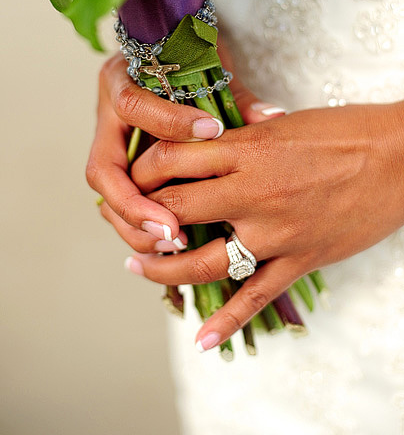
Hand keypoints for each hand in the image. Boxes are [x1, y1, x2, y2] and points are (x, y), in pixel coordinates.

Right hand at [87, 53, 232, 252]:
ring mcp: (111, 144)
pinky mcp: (123, 166)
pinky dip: (144, 226)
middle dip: (134, 204)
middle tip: (172, 229)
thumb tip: (271, 117)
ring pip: (107, 196)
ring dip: (137, 224)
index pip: (133, 106)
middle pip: (102, 170)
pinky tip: (175, 241)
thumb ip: (233, 95)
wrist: (167, 45)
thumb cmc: (187, 53)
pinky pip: (124, 204)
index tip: (211, 132)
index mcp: (121, 80)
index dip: (167, 124)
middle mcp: (106, 116)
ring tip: (176, 242)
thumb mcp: (209, 65)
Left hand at [125, 102, 403, 351]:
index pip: (167, 160)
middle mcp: (252, 191)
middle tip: (120, 221)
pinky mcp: (299, 259)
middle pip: (172, 209)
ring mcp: (275, 231)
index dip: (140, 170)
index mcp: (244, 149)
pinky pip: (255, 297)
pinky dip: (226, 322)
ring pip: (202, 261)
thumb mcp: (278, 124)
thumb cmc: (343, 131)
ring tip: (135, 266)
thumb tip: (196, 141)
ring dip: (161, 268)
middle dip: (138, 216)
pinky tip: (201, 339)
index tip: (130, 175)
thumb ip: (233, 138)